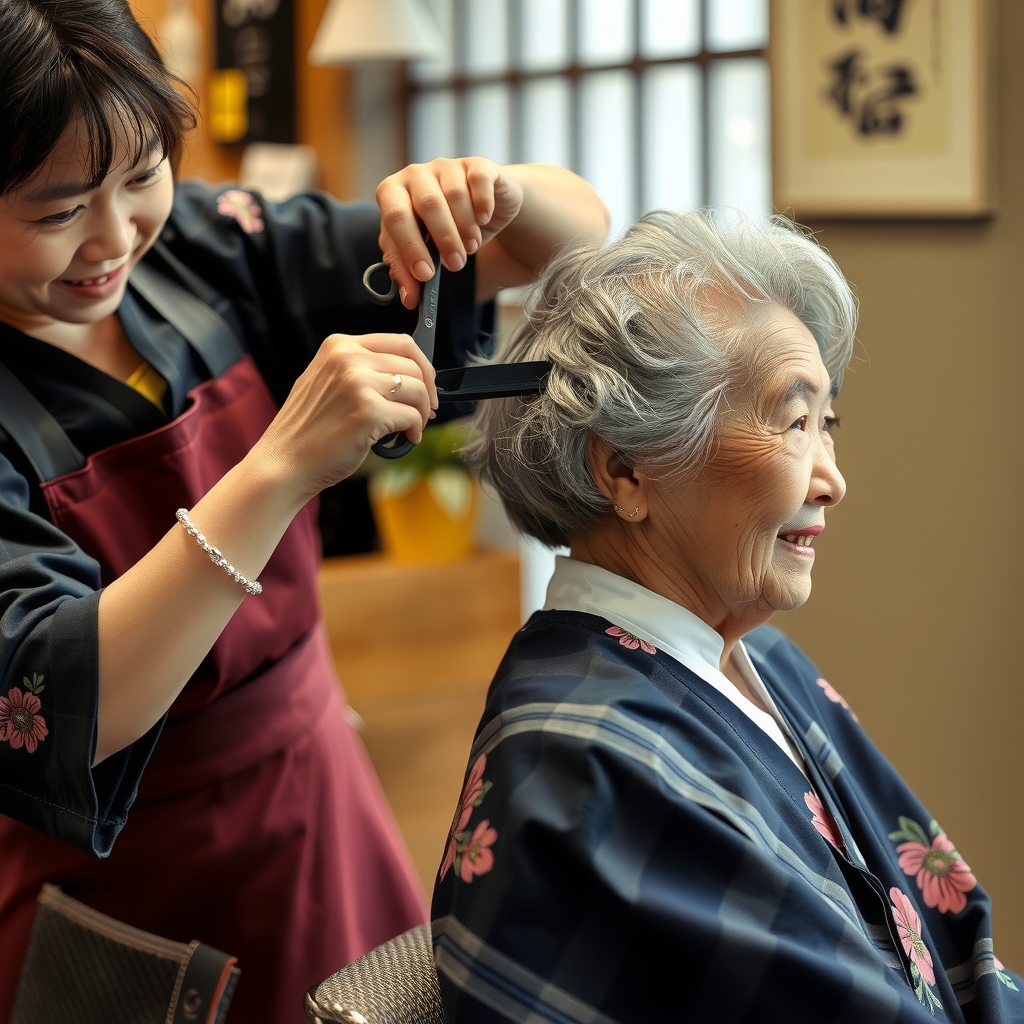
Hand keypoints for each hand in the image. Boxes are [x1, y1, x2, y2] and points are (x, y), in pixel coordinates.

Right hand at [253, 332, 437, 501]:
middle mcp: (348, 359)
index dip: (422, 365)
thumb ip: (359, 370)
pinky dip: (415, 430)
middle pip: (413, 366)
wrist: (284, 462)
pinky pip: (412, 417)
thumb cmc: (307, 430)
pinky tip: (405, 439)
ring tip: (411, 428)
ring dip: (422, 413)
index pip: (401, 342)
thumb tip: (404, 376)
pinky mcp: (368, 413)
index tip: (426, 384)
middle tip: (425, 412)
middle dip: (426, 391)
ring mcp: (358, 384)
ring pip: (417, 390)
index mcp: (339, 346)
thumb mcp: (325, 381)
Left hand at [376, 157, 524, 307]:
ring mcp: (447, 167)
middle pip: (428, 204)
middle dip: (443, 240)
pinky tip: (483, 221)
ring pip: (456, 195)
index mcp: (392, 193)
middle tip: (455, 265)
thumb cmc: (443, 231)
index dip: (410, 248)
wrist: (482, 210)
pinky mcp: (477, 166)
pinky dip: (483, 206)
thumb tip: (410, 300)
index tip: (425, 276)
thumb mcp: (423, 252)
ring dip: (466, 229)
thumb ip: (410, 273)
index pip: (395, 217)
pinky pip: (480, 183)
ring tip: (471, 248)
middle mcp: (416, 174)